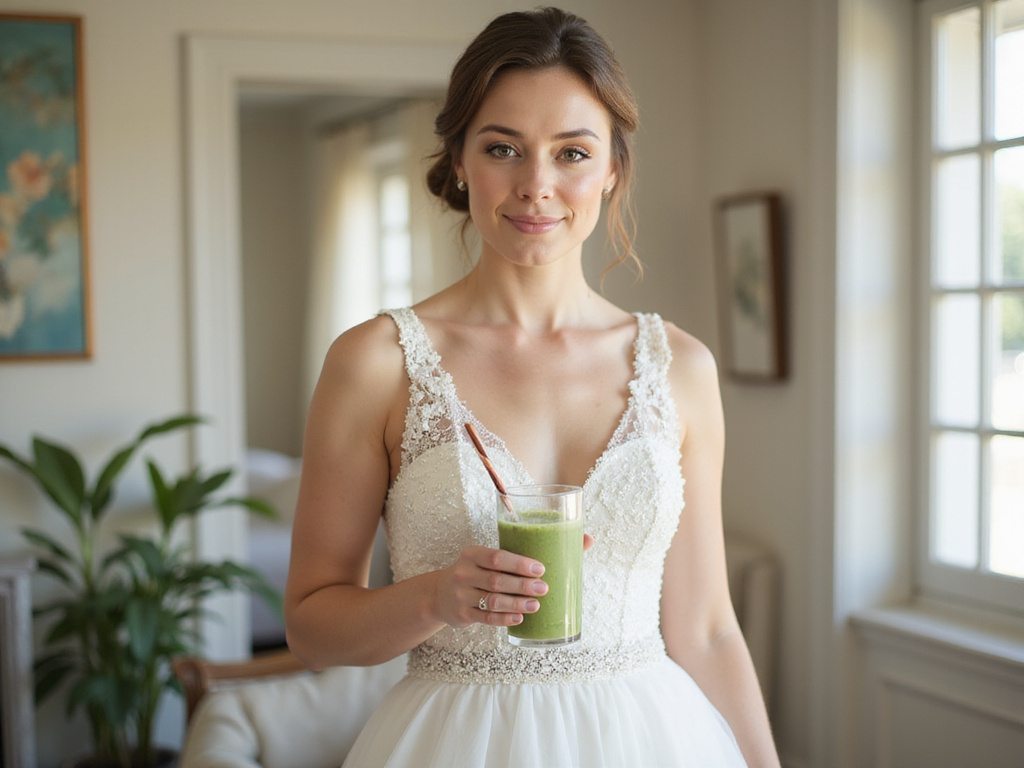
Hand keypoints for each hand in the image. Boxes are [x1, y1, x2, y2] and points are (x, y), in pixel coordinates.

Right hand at [431, 532, 595, 628]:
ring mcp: (462, 595)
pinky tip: (519, 618)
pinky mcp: (463, 615)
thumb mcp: (492, 558)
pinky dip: (504, 619)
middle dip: (523, 585)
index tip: (541, 568)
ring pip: (493, 601)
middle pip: (497, 580)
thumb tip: (588, 538)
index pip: (496, 557)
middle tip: (544, 588)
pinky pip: (486, 618)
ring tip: (536, 605)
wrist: (441, 594)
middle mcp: (464, 573)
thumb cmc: (479, 571)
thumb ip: (530, 550)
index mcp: (472, 553)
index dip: (519, 564)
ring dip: (516, 604)